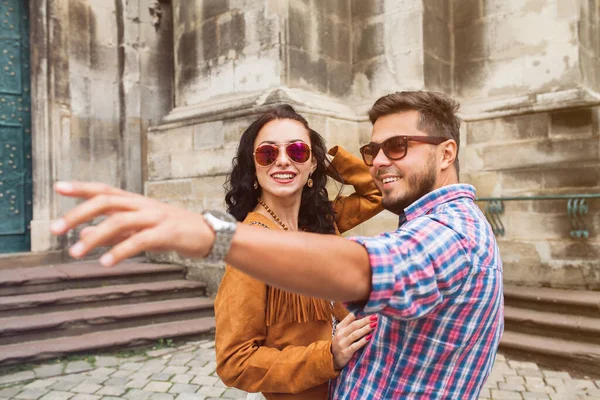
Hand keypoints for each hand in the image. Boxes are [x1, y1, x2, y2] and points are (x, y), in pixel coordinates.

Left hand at [50, 181, 216, 266]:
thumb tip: (82, 235)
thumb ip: (112, 233)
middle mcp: (143, 205)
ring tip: (75, 253)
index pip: (105, 190)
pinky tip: (105, 263)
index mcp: (136, 202)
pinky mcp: (168, 232)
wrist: (210, 235)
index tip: (57, 187)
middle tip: (54, 229)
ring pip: (120, 220)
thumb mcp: (140, 230)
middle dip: (78, 213)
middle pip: (107, 201)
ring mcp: (156, 217)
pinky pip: (140, 241)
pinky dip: (120, 251)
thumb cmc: (174, 231)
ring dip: (94, 237)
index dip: (81, 187)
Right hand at [331, 313, 376, 369]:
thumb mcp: (342, 332)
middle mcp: (340, 334)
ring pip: (355, 334)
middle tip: (375, 316)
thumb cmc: (341, 342)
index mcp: (340, 327)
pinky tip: (369, 337)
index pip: (350, 317)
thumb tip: (365, 316)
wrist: (333, 358)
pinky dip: (363, 341)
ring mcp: (343, 343)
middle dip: (365, 320)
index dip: (359, 312)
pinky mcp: (346, 352)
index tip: (370, 310)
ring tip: (374, 325)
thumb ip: (351, 324)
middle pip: (354, 325)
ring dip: (366, 329)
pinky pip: (355, 345)